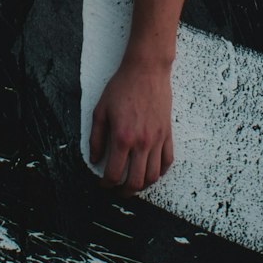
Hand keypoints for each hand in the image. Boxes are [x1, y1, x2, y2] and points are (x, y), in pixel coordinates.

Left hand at [89, 56, 173, 193]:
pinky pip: (167, 161)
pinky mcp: (167, 134)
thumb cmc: (122, 87)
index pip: (114, 173)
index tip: (104, 185)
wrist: (146, 70)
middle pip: (136, 181)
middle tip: (118, 191)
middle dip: (125, 192)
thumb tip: (94, 159)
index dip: (106, 184)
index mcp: (122, 137)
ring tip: (134, 184)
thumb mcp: (100, 110)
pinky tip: (151, 171)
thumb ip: (96, 138)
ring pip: (153, 176)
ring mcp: (157, 139)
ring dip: (143, 185)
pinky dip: (160, 172)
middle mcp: (141, 142)